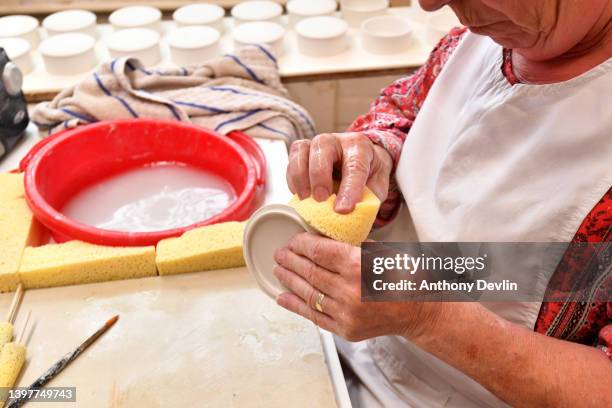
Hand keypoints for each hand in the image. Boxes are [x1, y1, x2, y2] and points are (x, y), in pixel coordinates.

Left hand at [273, 233, 444, 341]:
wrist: (419, 310)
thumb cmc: (404, 278)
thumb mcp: (380, 251)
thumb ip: (350, 247)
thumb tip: (322, 240)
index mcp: (358, 265)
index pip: (318, 251)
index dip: (300, 244)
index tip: (293, 241)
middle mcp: (349, 290)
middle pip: (309, 271)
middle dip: (290, 260)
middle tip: (280, 253)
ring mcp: (345, 312)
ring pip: (307, 293)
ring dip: (289, 280)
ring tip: (279, 270)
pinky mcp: (344, 329)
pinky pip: (313, 315)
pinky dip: (295, 305)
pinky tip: (283, 296)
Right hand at [286, 132, 392, 212]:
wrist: (362, 164)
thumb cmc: (368, 175)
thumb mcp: (376, 188)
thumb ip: (366, 200)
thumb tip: (351, 217)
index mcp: (360, 146)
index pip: (355, 165)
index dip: (349, 188)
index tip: (343, 210)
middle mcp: (337, 140)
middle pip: (323, 147)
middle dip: (320, 176)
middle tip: (321, 200)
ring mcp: (316, 144)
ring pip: (302, 149)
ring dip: (301, 176)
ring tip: (306, 199)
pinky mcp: (302, 152)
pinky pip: (291, 160)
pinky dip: (292, 179)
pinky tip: (300, 195)